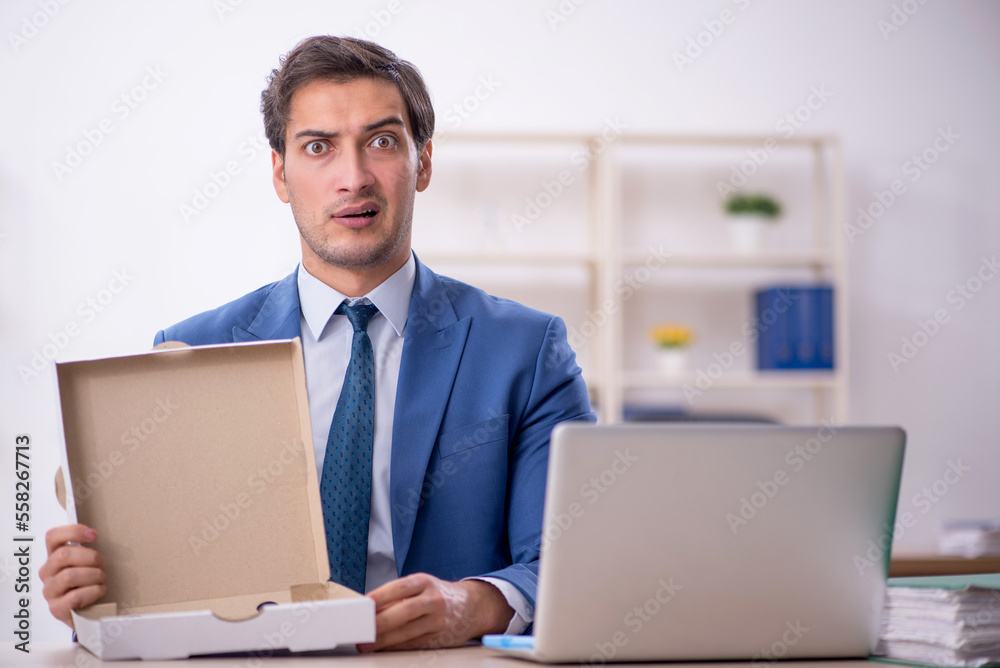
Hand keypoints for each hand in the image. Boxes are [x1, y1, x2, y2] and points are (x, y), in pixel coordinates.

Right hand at [39, 524, 106, 628]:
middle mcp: (47, 573)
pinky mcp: (57, 609)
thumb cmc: (88, 583)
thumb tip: (98, 535)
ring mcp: (50, 591)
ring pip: (69, 576)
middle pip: (63, 555)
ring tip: (102, 578)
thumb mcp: (86, 563)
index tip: (94, 536)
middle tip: (102, 563)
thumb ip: (87, 550)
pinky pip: (75, 596)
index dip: (73, 532)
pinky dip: (93, 591)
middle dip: (89, 557)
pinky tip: (100, 590)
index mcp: (54, 558)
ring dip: (93, 575)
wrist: (87, 614)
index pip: (52, 537)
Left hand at [357, 573, 512, 651]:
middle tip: (362, 631)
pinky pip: (414, 644)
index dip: (379, 597)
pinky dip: (397, 647)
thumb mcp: (421, 587)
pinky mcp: (440, 637)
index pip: (398, 588)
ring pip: (407, 632)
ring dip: (384, 640)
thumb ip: (397, 597)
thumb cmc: (438, 595)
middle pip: (403, 612)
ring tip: (367, 644)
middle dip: (379, 624)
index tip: (363, 606)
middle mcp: (433, 599)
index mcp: (424, 582)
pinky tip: (384, 648)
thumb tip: (370, 610)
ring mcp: (438, 620)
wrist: (471, 606)